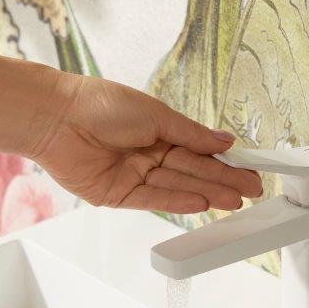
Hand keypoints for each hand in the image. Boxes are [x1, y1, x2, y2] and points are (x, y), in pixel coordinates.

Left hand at [32, 76, 261, 213]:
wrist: (56, 117)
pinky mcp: (118, 195)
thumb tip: (224, 141)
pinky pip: (153, 200)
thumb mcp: (156, 114)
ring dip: (206, 193)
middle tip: (251, 190)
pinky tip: (201, 203)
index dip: (225, 161)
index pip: (199, 150)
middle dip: (222, 181)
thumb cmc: (101, 104)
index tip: (250, 169)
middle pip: (192, 171)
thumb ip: (192, 134)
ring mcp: (134, 176)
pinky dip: (177, 201)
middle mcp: (148, 155)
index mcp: (159, 131)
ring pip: (176, 187)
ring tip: (233, 200)